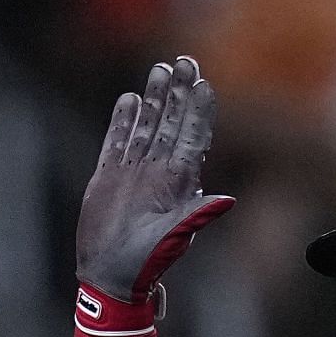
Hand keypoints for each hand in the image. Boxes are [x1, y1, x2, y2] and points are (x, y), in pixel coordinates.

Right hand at [76, 56, 234, 303]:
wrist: (111, 275)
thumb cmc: (148, 262)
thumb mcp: (175, 238)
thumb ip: (196, 216)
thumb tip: (226, 200)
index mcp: (179, 183)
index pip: (193, 138)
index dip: (199, 111)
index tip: (205, 84)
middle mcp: (159, 171)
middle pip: (172, 123)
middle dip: (180, 93)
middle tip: (186, 61)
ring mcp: (133, 171)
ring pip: (146, 126)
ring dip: (155, 99)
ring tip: (161, 69)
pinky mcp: (109, 176)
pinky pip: (117, 140)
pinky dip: (123, 120)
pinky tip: (131, 99)